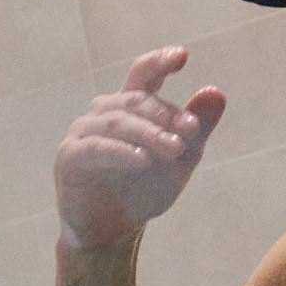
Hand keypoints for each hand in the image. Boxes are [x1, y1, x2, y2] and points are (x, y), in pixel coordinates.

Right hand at [54, 47, 226, 250]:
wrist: (114, 230)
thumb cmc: (145, 189)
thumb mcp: (180, 160)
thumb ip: (197, 128)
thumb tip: (216, 92)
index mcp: (131, 106)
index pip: (144, 74)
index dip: (159, 61)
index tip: (181, 56)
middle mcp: (105, 112)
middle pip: (137, 100)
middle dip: (166, 114)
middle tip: (191, 131)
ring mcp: (84, 131)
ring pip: (118, 121)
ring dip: (149, 133)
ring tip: (174, 149)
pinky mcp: (70, 155)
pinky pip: (96, 147)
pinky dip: (121, 151)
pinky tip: (142, 160)